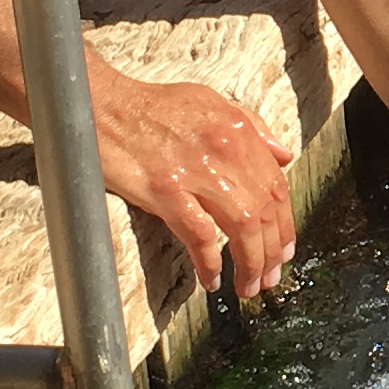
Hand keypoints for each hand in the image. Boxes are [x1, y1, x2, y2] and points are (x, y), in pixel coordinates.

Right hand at [91, 66, 296, 296]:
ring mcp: (196, 172)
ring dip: (250, 263)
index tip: (284, 249)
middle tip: (270, 278)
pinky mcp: (165, 191)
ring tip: (248, 286)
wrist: (103, 105)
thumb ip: (252, 128)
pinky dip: (209, 263)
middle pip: (264, 211)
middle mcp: (224, 150)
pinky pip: (199, 236)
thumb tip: (282, 155)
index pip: (276, 185)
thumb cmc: (151, 106)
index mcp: (238, 130)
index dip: (285, 223)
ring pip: (242, 226)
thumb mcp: (211, 102)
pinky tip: (212, 280)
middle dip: (272, 252)